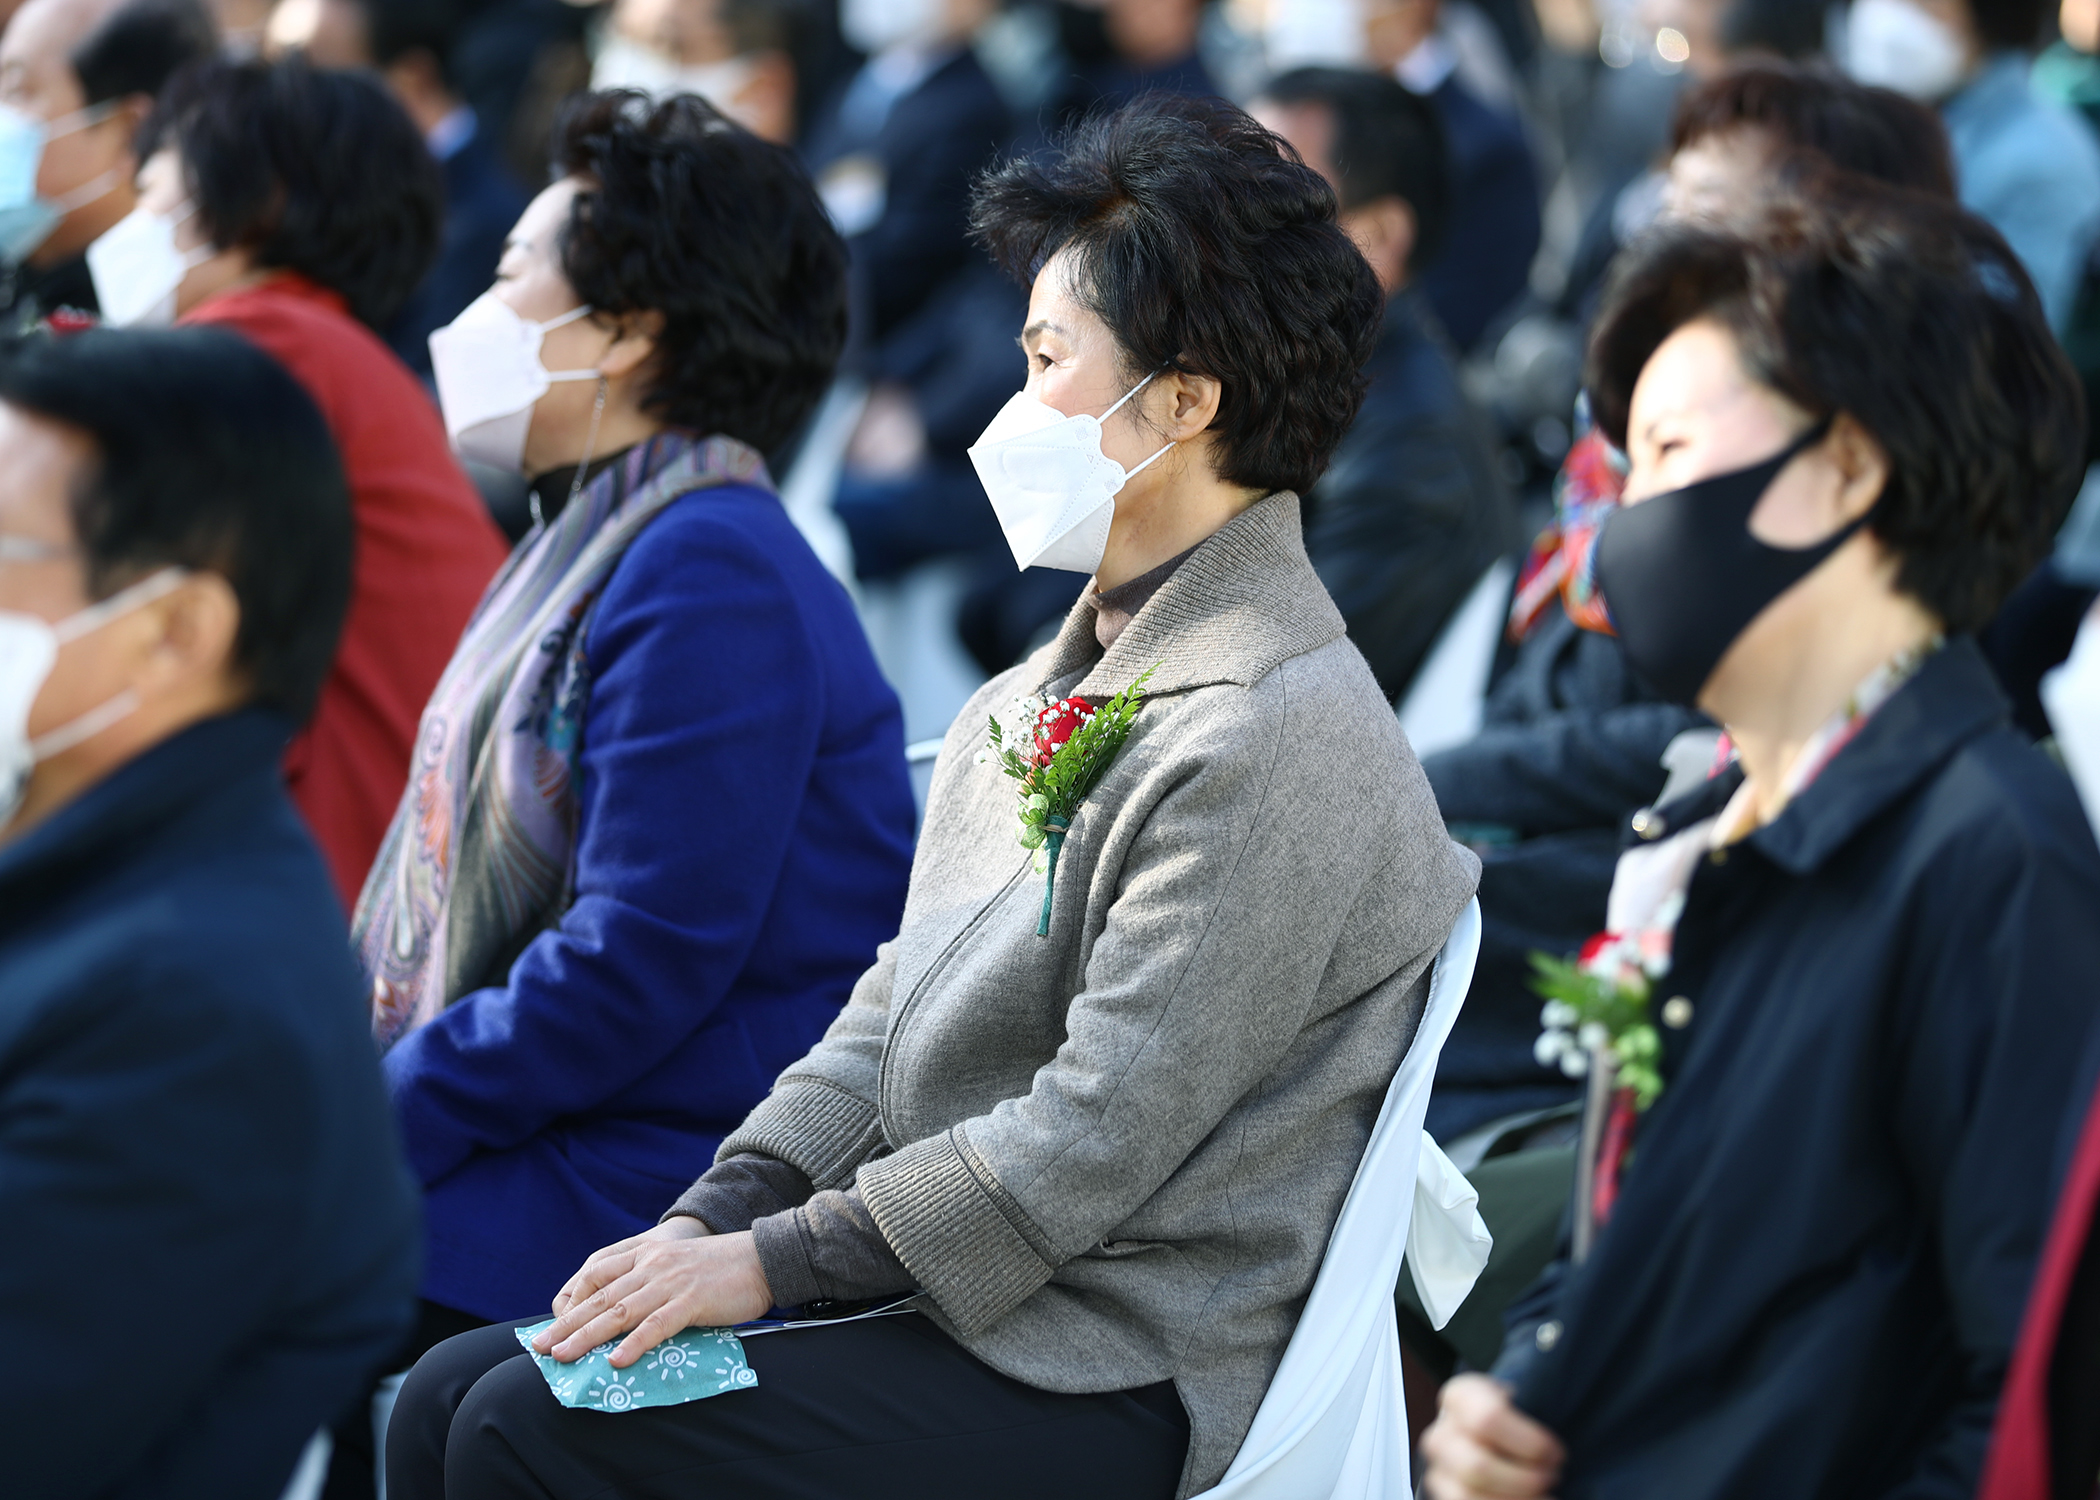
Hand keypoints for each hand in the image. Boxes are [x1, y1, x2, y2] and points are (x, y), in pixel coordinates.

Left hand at [534, 1220, 771, 1367]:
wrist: (763, 1257)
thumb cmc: (721, 1268)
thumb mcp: (677, 1265)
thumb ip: (650, 1282)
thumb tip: (623, 1319)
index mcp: (646, 1253)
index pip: (596, 1274)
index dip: (571, 1300)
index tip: (553, 1324)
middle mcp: (651, 1265)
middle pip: (599, 1297)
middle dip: (566, 1324)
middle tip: (540, 1347)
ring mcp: (670, 1282)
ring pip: (619, 1312)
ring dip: (587, 1337)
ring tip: (563, 1357)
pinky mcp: (691, 1300)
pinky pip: (657, 1325)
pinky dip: (634, 1344)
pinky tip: (616, 1361)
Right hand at [1421, 1374, 1564, 1499]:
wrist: (1493, 1434)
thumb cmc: (1517, 1417)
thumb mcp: (1522, 1401)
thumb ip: (1532, 1410)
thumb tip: (1551, 1443)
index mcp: (1459, 1397)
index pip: (1490, 1419)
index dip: (1531, 1443)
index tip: (1556, 1452)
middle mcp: (1441, 1433)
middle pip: (1479, 1467)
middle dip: (1525, 1480)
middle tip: (1552, 1476)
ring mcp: (1439, 1469)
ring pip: (1470, 1495)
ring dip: (1518, 1499)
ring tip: (1544, 1493)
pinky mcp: (1446, 1495)